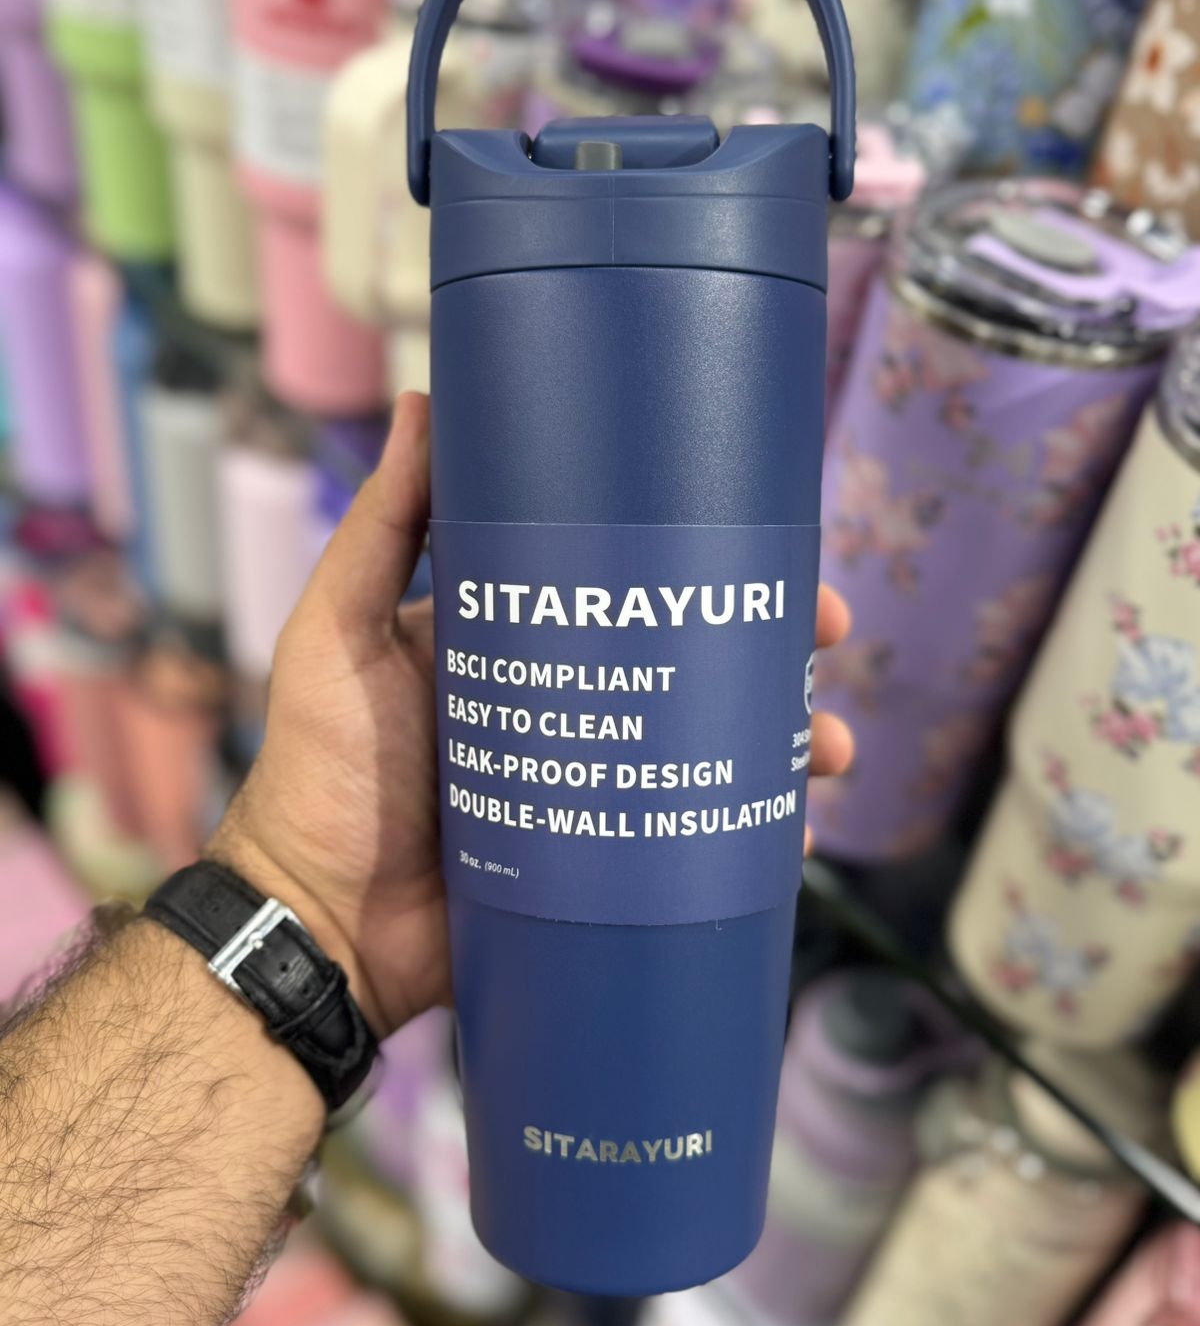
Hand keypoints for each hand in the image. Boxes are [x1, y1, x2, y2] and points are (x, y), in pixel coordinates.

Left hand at [215, 393, 853, 1036]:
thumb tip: (423, 400)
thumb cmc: (321, 770)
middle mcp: (570, 703)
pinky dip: (750, 836)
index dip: (703, 564)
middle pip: (691, 662)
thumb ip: (382, 529)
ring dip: (780, 741)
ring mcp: (594, 788)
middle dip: (768, 647)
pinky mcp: (606, 867)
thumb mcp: (341, 632)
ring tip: (823, 750)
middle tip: (820, 637)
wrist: (321, 925)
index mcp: (524, 640)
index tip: (769, 550)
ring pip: (709, 750)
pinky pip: (693, 843)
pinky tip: (792, 832)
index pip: (631, 585)